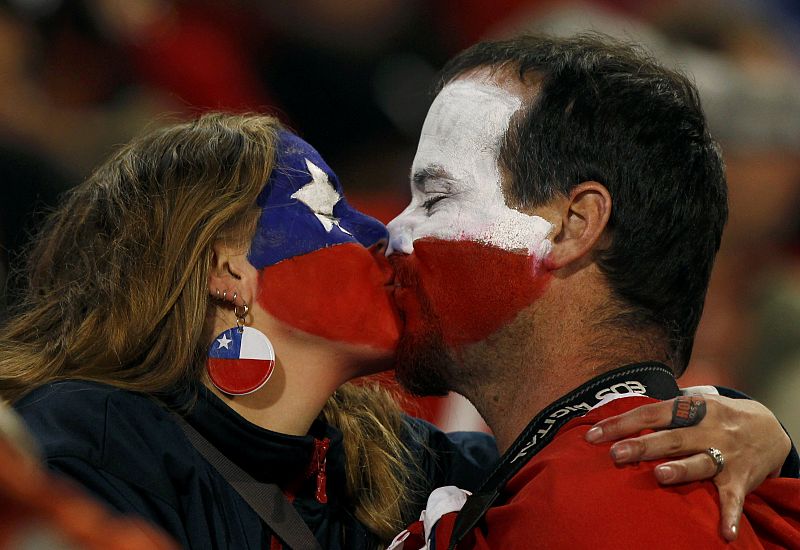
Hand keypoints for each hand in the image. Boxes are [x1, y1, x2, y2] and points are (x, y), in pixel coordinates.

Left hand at [584, 394, 789, 541]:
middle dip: (643, 445)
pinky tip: (724, 533)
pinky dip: (730, 515)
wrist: (769, 428)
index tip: (593, 435)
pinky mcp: (739, 479)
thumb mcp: (691, 407)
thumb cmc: (713, 418)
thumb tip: (611, 423)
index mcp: (690, 409)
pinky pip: (733, 499)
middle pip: (671, 437)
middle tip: (616, 454)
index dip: (621, 423)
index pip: (649, 414)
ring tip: (659, 476)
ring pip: (700, 462)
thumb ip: (658, 415)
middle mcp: (707, 429)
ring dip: (681, 469)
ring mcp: (724, 454)